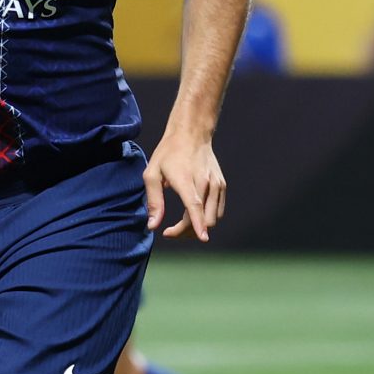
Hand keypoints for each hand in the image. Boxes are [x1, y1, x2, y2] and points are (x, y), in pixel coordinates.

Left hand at [145, 128, 226, 242]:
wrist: (191, 134)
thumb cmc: (168, 153)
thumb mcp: (152, 174)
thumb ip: (153, 201)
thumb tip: (153, 226)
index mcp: (186, 180)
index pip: (195, 205)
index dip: (198, 224)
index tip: (202, 238)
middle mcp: (206, 183)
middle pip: (204, 219)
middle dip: (188, 232)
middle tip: (169, 232)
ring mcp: (217, 184)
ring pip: (213, 218)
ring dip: (198, 227)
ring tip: (180, 226)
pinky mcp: (222, 185)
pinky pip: (217, 211)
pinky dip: (206, 218)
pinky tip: (192, 216)